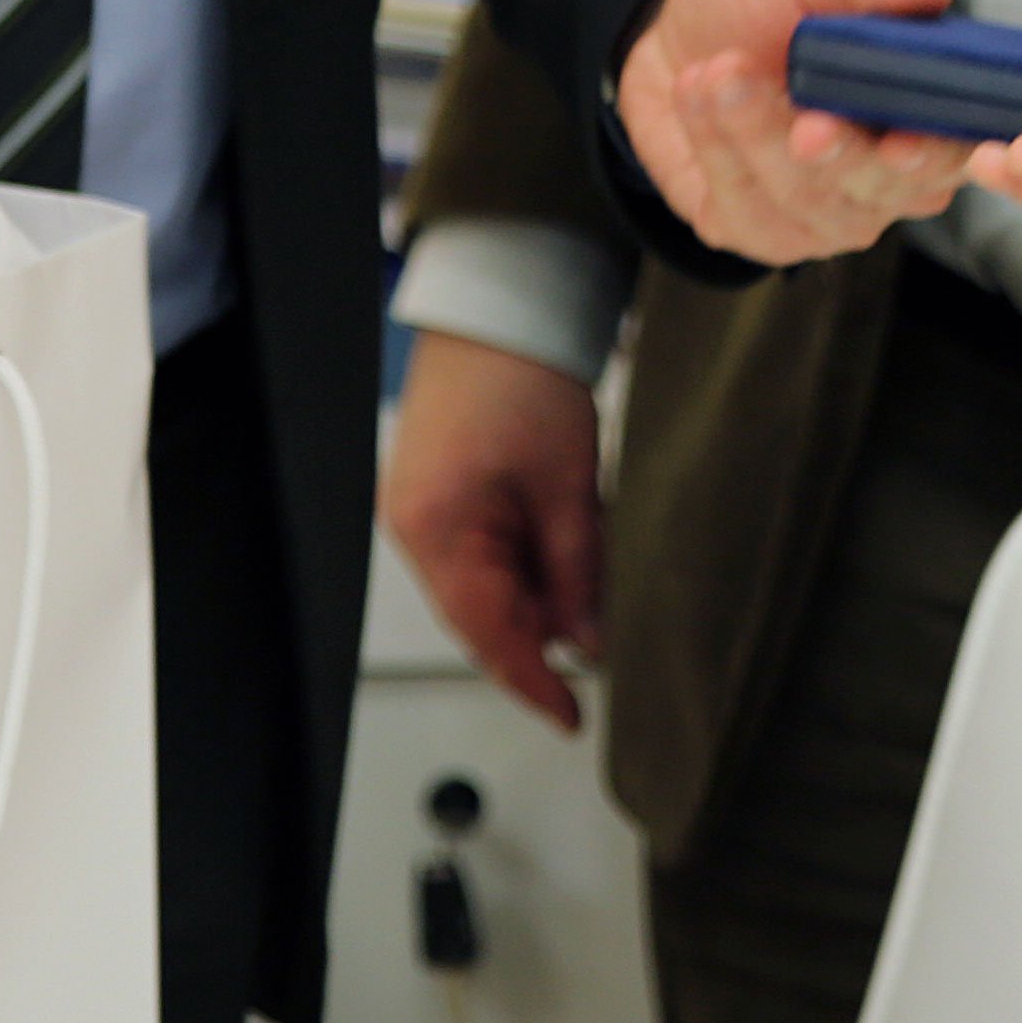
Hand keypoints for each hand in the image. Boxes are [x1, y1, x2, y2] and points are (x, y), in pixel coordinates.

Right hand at [381, 329, 608, 729]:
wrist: (503, 305)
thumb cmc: (524, 377)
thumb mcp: (569, 486)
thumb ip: (577, 572)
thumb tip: (588, 643)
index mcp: (438, 531)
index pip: (487, 634)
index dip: (532, 681)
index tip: (570, 717)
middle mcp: (417, 529)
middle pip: (484, 614)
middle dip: (543, 631)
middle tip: (604, 636)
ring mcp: (424, 511)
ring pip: (487, 586)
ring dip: (539, 595)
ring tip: (592, 575)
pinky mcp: (440, 494)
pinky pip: (484, 553)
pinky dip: (526, 563)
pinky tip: (565, 550)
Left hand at [613, 0, 977, 261]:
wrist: (679, 24)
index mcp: (924, 111)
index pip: (956, 152)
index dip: (938, 156)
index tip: (902, 144)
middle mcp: (885, 178)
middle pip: (880, 190)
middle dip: (839, 155)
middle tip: (808, 124)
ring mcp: (824, 216)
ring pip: (806, 203)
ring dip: (757, 134)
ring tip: (719, 70)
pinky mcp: (756, 230)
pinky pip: (743, 210)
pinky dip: (715, 146)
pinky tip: (697, 91)